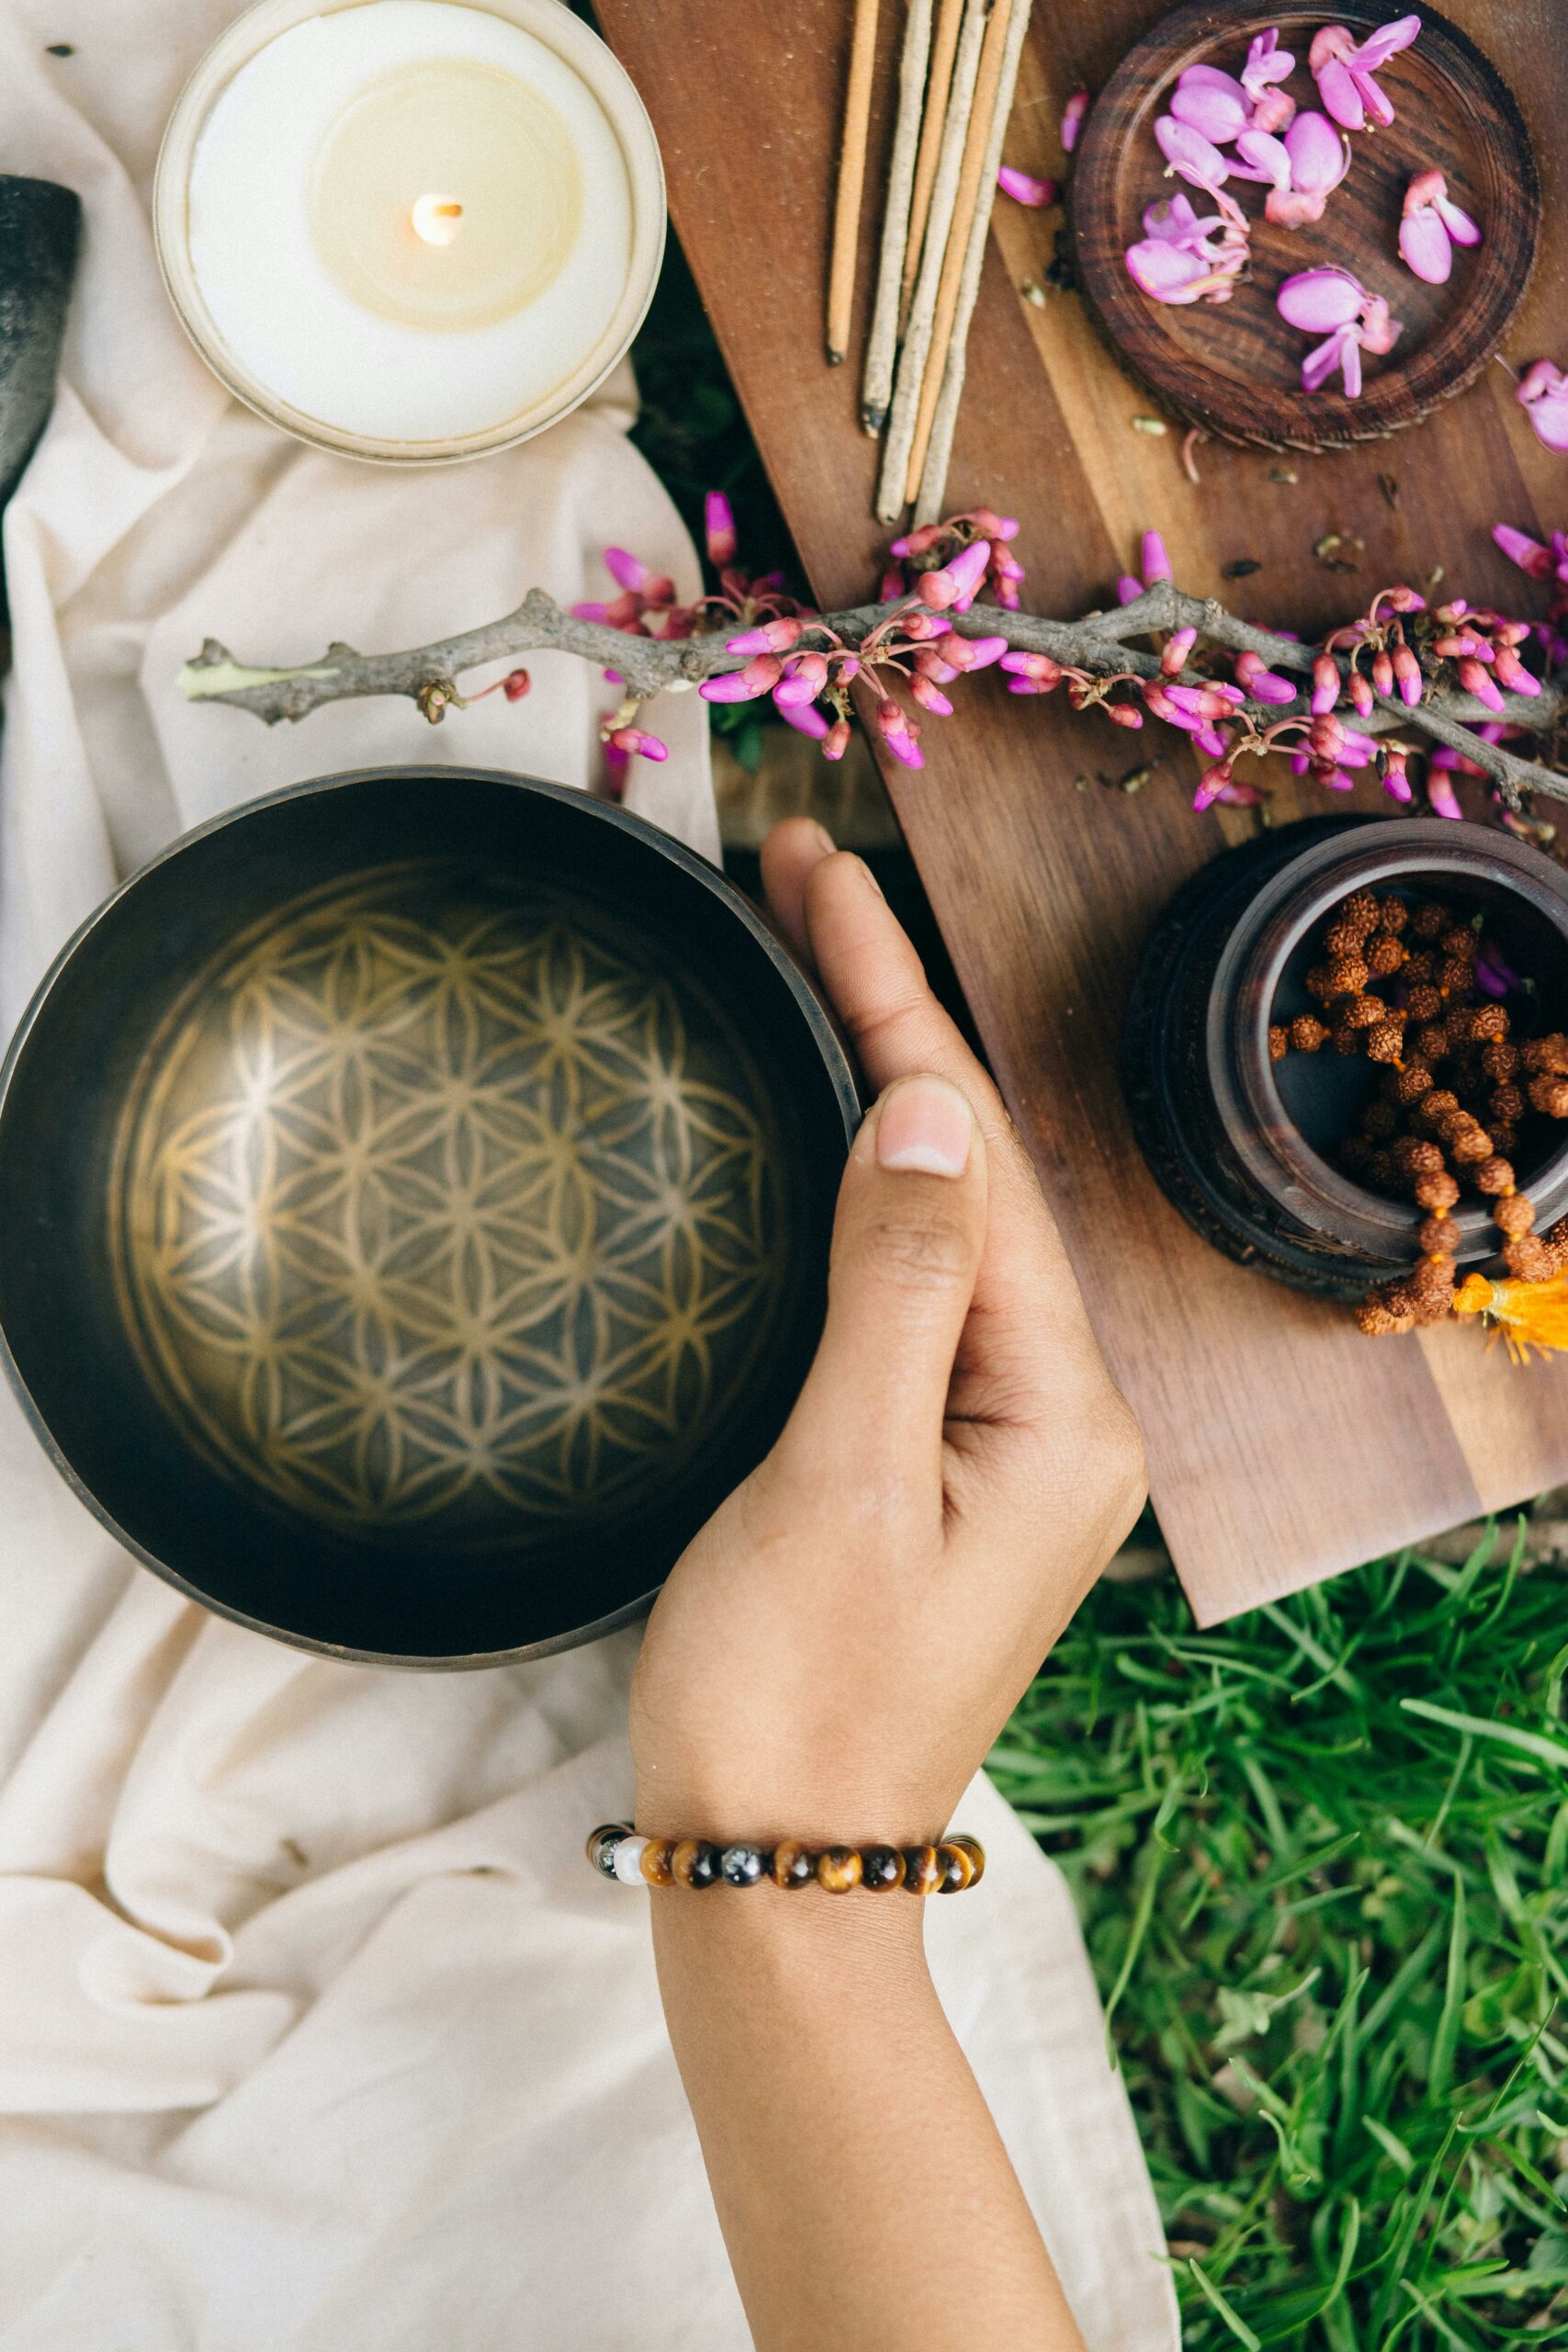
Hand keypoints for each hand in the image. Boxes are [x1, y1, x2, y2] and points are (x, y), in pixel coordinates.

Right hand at [629, 820, 1144, 1847]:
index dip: (894, 1003)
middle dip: (892, 1018)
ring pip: (943, 1222)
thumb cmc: (795, 1697)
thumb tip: (928, 1109)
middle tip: (805, 880)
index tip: (819, 876)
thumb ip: (894, 1285)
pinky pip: (915, 1290)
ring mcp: (1001, 1440)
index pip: (976, 1157)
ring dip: (882, 1090)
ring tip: (814, 962)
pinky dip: (867, 1192)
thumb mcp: (840, 1478)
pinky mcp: (936, 1464)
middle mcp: (1057, 1412)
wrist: (772, 1870)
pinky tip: (835, 1133)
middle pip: (974, 1172)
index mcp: (1061, 1408)